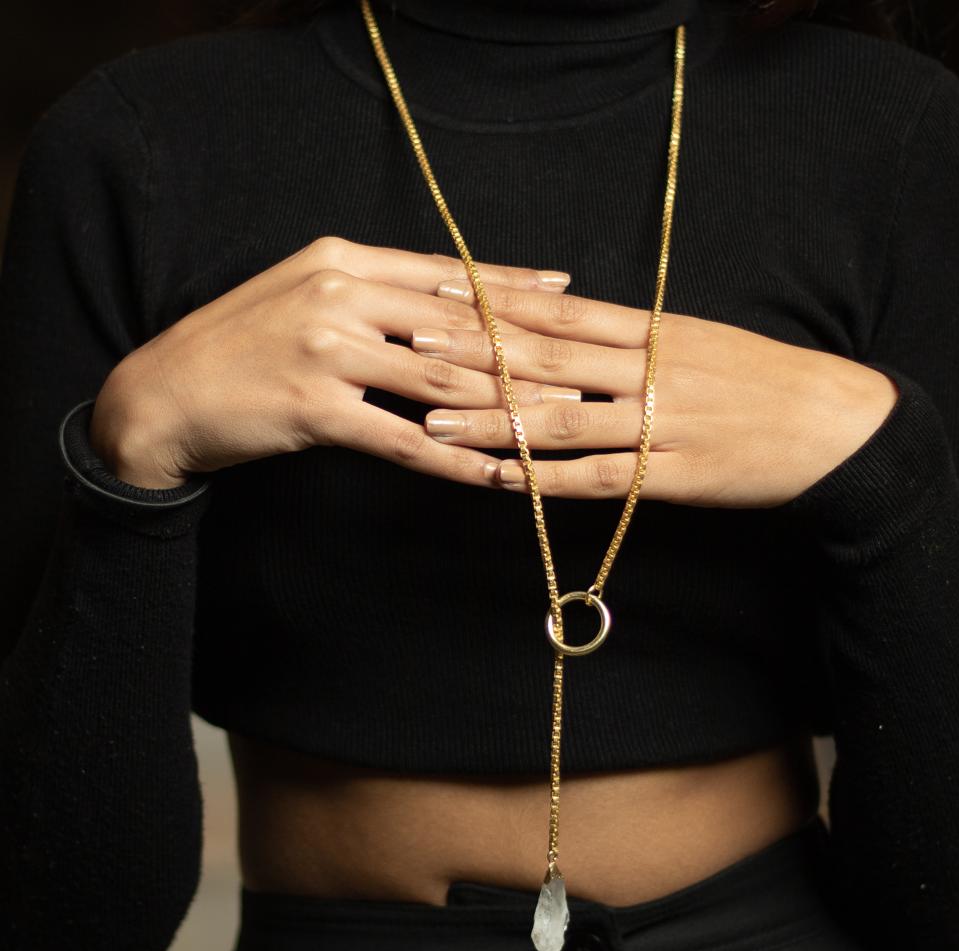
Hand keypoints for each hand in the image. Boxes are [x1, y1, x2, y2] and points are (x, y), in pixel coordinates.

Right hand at [89, 238, 576, 489]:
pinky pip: (404, 441)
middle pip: (459, 327)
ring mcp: (326, 350)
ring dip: (509, 407)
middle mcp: (340, 295)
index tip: (569, 295)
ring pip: (442, 383)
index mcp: (344, 261)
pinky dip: (456, 462)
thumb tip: (450, 306)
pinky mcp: (313, 408)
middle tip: (591, 367)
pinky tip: (497, 476)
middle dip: (532, 351)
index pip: (448, 274)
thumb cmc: (242, 346)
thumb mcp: (307, 296)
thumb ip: (376, 296)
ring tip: (562, 421)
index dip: (512, 288)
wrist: (162, 393)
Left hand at [413, 278, 899, 507]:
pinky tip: (504, 482)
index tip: (440, 296)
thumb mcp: (698, 339)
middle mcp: (651, 370)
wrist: (837, 424)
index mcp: (654, 330)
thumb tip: (562, 329)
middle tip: (411, 348)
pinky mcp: (676, 474)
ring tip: (433, 424)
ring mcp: (663, 424)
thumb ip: (631, 336)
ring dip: (494, 424)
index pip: (559, 312)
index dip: (494, 306)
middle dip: (473, 356)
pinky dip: (548, 481)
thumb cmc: (762, 378)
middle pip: (547, 361)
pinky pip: (601, 478)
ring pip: (562, 421)